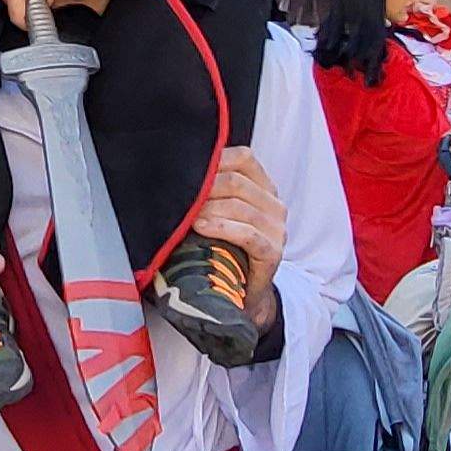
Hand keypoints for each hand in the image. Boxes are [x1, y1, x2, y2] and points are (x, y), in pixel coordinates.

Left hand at [191, 145, 288, 318]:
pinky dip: (222, 228)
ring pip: (239, 207)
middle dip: (204, 186)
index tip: (184, 168)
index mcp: (264, 188)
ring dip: (208, 207)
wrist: (240, 292)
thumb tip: (175, 169)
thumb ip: (210, 190)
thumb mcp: (219, 213)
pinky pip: (248, 234)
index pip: (243, 158)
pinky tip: (201, 227)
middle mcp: (274, 205)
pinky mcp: (272, 252)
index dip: (214, 159)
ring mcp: (276, 229)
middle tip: (177, 193)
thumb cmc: (223, 247)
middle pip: (236, 182)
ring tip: (184, 214)